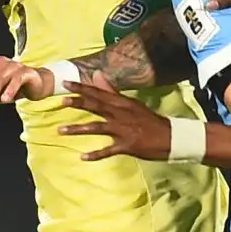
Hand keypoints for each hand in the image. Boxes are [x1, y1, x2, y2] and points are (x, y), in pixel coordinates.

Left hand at [59, 75, 173, 160]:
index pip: (99, 93)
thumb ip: (112, 91)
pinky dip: (96, 154)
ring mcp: (122, 130)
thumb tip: (98, 75)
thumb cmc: (148, 120)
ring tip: (61, 131)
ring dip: (78, 129)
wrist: (170, 137)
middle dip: (78, 103)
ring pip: (97, 128)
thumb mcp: (131, 103)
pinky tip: (83, 157)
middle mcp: (120, 114)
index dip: (82, 88)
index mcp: (122, 104)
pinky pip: (108, 151)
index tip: (66, 84)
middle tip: (61, 101)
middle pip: (96, 106)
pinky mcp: (126, 146)